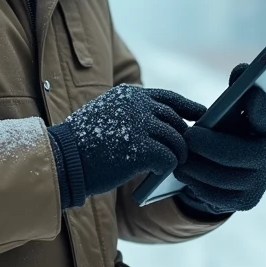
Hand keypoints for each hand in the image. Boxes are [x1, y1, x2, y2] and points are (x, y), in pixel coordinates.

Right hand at [48, 85, 206, 208]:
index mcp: (129, 94)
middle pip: (176, 121)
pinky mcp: (141, 148)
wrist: (64, 160)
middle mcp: (137, 104)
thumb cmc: (84, 143)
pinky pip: (170, 158)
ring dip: (177, 156)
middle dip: (182, 138)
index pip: (169, 98)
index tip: (201, 114)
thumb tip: (166, 125)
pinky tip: (157, 172)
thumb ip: (134, 114)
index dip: (188, 107)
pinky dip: (168, 167)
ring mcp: (140, 124)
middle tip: (183, 154)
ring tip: (171, 166)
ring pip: (177, 141)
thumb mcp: (107, 115)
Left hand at [175, 64, 265, 214]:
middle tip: (188, 136)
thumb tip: (240, 70)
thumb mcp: (232, 113)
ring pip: (219, 177)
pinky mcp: (242, 202)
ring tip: (180, 154)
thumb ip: (235, 91)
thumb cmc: (229, 133)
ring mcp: (257, 184)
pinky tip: (185, 171)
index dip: (260, 106)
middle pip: (236, 155)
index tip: (250, 94)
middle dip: (208, 145)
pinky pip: (212, 193)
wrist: (230, 172)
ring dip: (195, 164)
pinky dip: (195, 181)